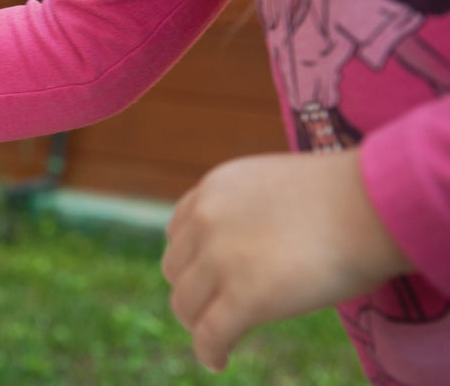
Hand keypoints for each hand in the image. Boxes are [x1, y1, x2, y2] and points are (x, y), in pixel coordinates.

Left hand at [161, 149, 411, 370]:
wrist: (373, 206)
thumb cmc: (345, 197)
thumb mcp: (274, 189)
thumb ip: (249, 212)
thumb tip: (251, 248)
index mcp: (213, 189)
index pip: (178, 232)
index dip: (189, 260)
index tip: (204, 278)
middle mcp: (206, 220)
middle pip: (176, 269)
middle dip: (192, 291)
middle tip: (212, 309)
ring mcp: (220, 259)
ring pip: (185, 304)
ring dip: (197, 323)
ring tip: (216, 338)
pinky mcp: (243, 297)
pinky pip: (209, 334)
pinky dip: (209, 352)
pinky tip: (218, 360)